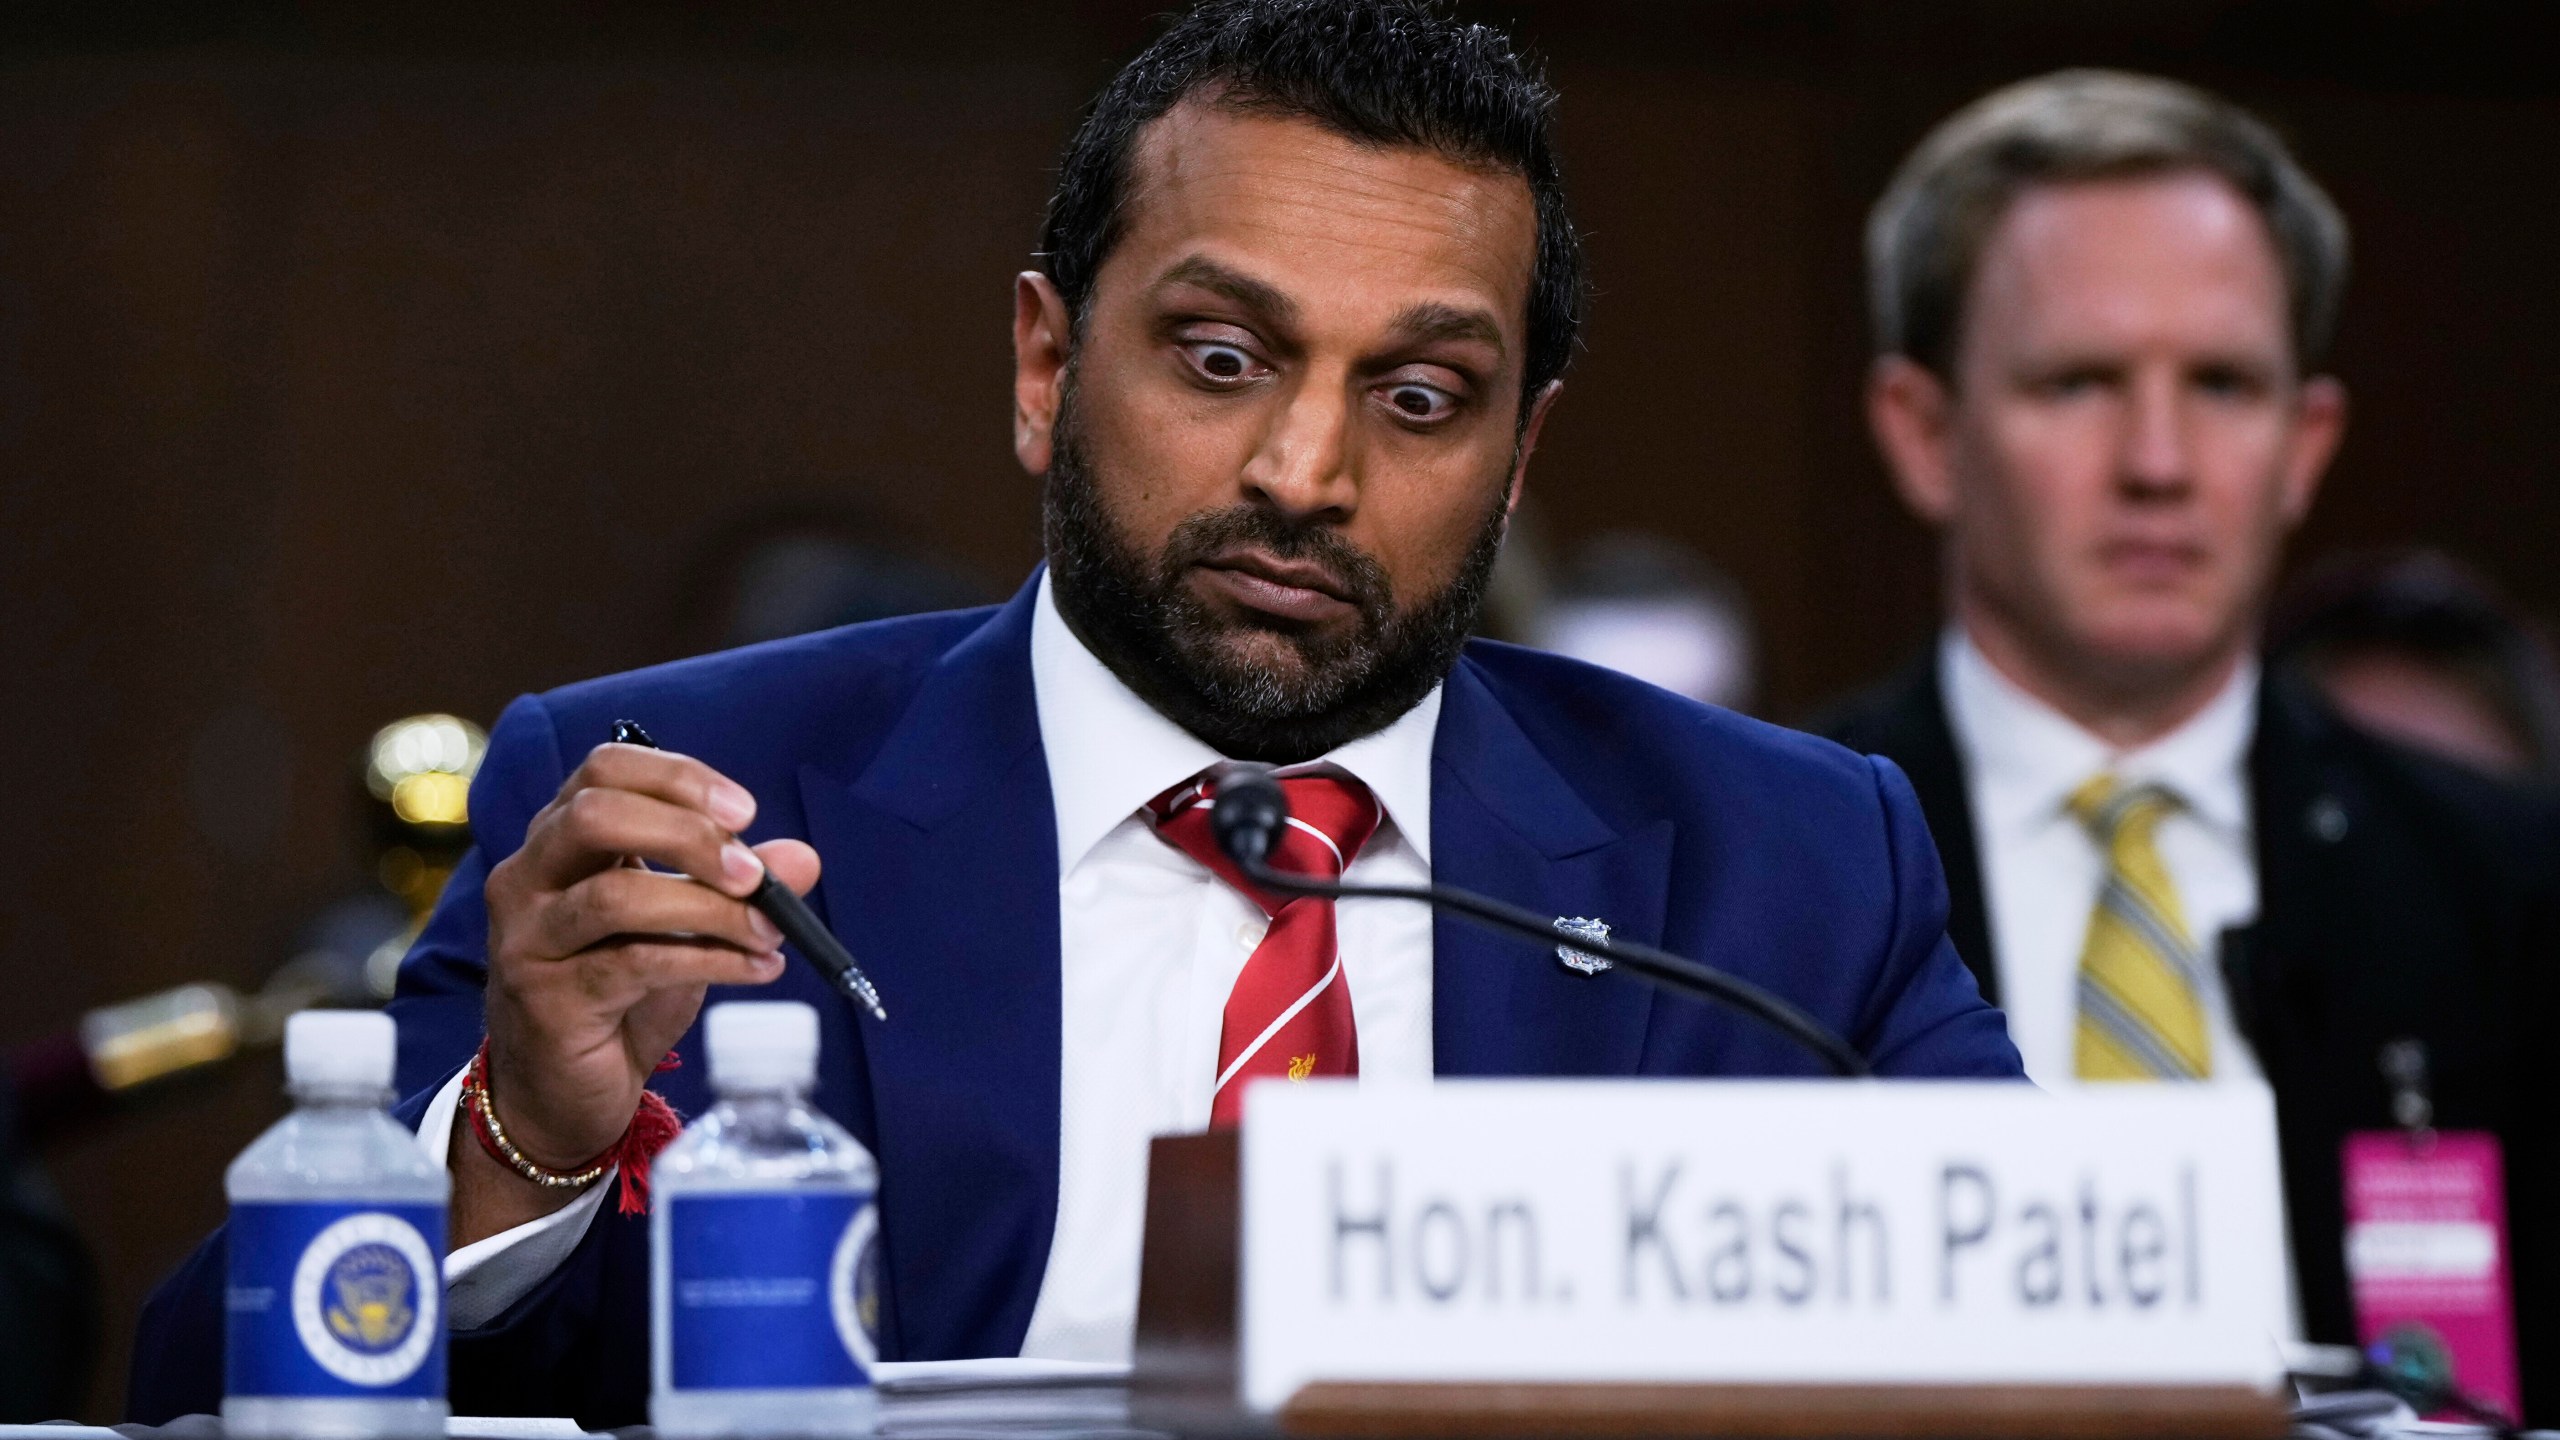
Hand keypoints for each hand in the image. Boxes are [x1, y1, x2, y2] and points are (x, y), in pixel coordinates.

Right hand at [462, 743, 817, 1228]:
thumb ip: (740, 884)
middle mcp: (529, 878)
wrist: (562, 1092)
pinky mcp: (547, 998)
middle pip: (597, 816)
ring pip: (617, 895)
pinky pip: (635, 964)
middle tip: (754, 873)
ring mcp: (529, 938)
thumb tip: (804, 858)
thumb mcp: (689, 926)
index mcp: (560, 839)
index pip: (606, 770)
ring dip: (710, 908)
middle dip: (688, 834)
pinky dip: (710, 961)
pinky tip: (757, 969)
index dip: (678, 779)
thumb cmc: (621, 993)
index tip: (746, 812)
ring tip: (769, 931)